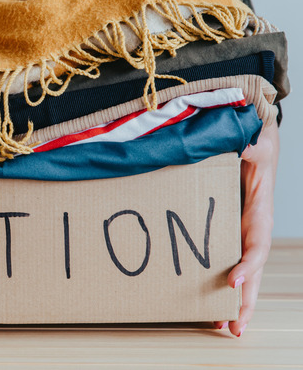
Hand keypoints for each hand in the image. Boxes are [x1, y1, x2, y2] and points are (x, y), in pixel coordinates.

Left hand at [214, 121, 278, 336]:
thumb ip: (252, 146)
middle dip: (245, 301)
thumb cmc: (255, 143)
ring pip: (242, 275)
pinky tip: (208, 307)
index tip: (234, 280)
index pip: (257, 244)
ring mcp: (242, 235)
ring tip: (222, 329)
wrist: (253, 142)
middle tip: (234, 328)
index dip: (249, 264)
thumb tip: (248, 145)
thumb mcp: (256, 141)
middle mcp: (253, 229)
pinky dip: (222, 287)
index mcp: (260, 212)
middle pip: (253, 272)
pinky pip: (227, 264)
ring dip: (234, 303)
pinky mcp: (229, 235)